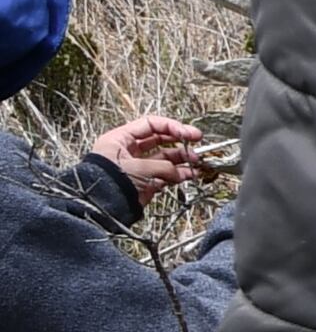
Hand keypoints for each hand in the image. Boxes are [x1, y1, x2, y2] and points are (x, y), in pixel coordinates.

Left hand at [86, 117, 207, 192]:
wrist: (101, 207)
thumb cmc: (109, 181)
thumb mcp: (138, 167)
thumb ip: (164, 166)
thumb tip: (180, 172)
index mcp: (121, 139)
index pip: (151, 124)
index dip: (171, 127)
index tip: (188, 133)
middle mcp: (130, 151)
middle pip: (161, 139)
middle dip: (180, 141)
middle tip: (198, 142)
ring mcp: (140, 166)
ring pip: (167, 158)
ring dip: (183, 158)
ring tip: (197, 161)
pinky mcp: (146, 182)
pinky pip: (167, 174)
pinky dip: (180, 174)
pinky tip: (191, 174)